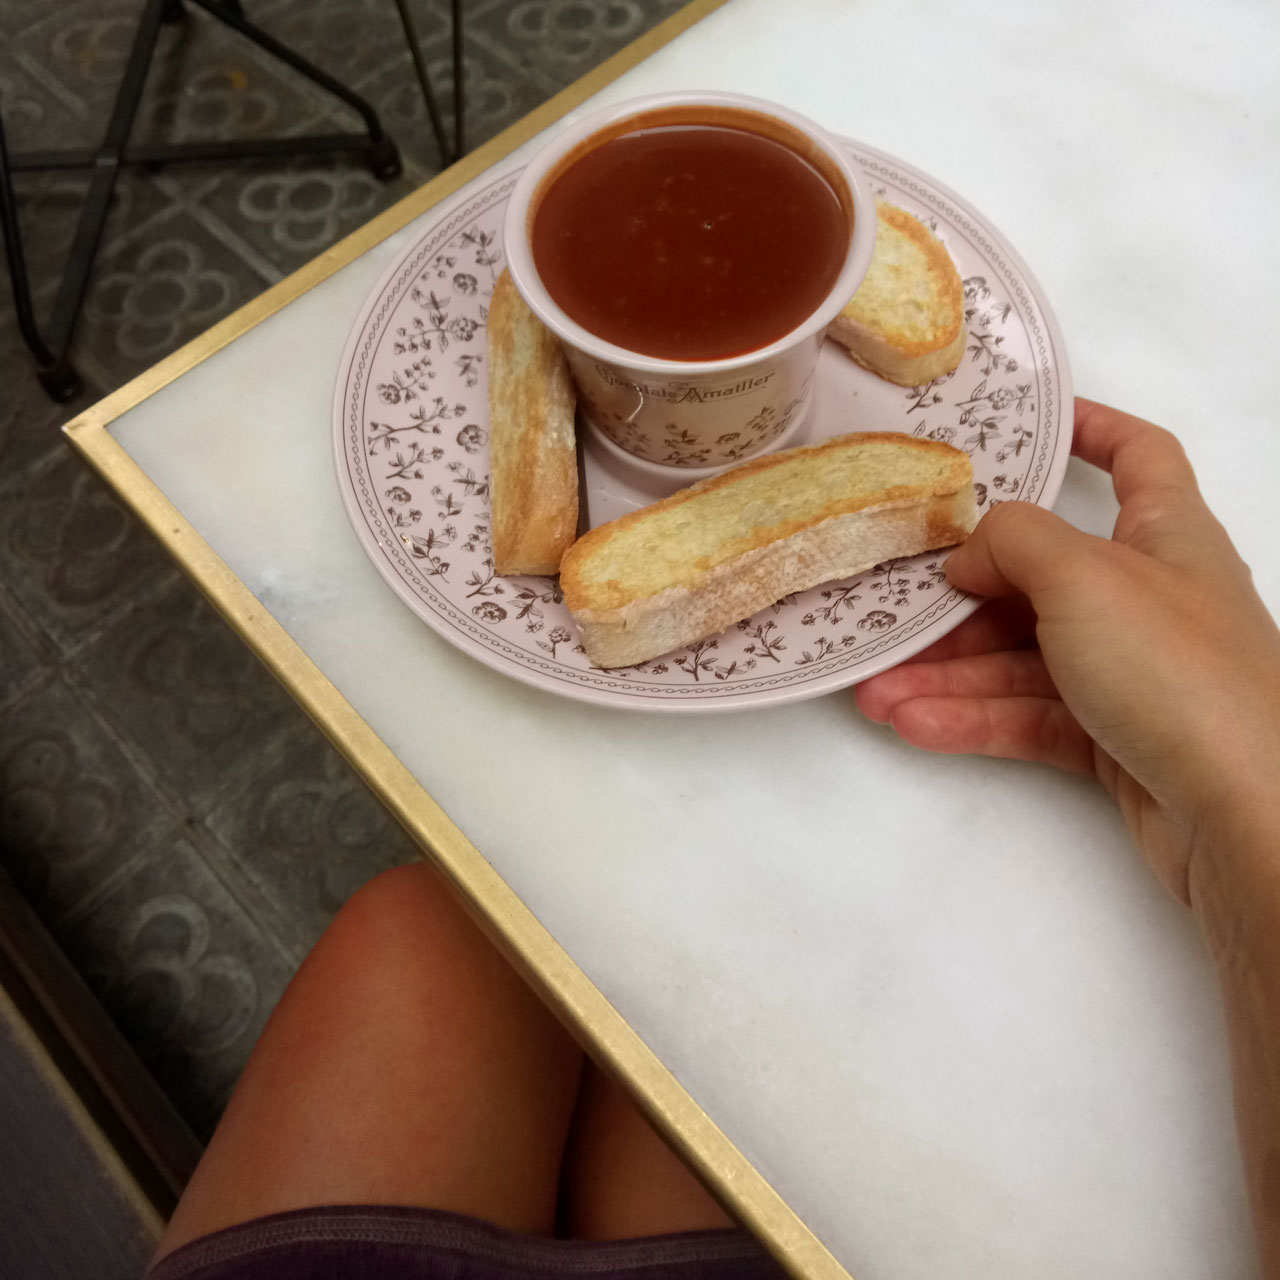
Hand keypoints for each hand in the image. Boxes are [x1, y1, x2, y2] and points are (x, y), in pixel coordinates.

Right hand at [856, 398, 1279, 910]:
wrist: (1245, 813)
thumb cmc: (1179, 670)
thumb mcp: (1085, 576)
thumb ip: (1014, 543)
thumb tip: (968, 553)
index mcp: (1167, 536)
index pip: (1139, 458)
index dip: (1091, 430)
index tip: (1029, 425)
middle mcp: (1149, 599)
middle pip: (1041, 579)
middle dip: (962, 599)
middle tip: (892, 610)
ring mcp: (1131, 674)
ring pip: (1023, 659)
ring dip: (948, 674)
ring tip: (877, 694)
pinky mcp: (1113, 740)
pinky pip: (1028, 717)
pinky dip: (972, 718)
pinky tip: (914, 723)